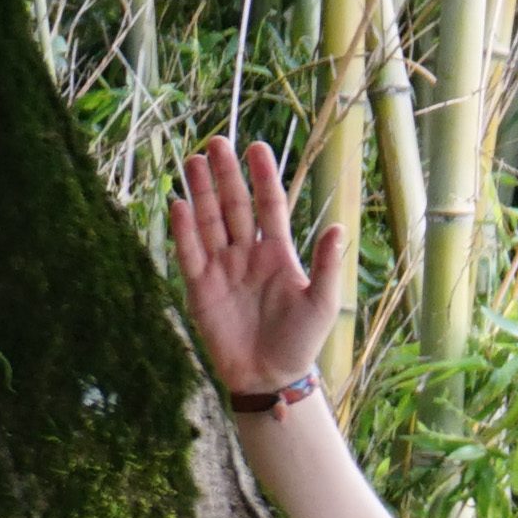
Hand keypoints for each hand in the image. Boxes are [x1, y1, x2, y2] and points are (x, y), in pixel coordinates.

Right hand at [169, 136, 345, 399]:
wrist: (270, 375)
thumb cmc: (301, 341)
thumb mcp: (322, 302)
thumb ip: (326, 264)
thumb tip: (339, 227)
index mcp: (279, 253)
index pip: (269, 206)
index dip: (263, 177)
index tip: (257, 147)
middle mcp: (248, 254)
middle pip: (235, 206)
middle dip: (226, 176)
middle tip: (218, 142)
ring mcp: (222, 267)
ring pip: (210, 221)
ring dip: (202, 192)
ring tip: (195, 160)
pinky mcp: (200, 286)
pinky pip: (190, 251)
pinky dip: (184, 229)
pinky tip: (179, 203)